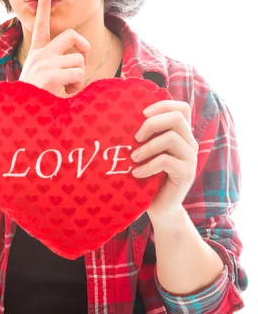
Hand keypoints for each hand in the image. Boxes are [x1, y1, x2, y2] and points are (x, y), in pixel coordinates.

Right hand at [19, 0, 90, 96]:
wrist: (22, 118)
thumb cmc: (37, 102)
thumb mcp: (44, 81)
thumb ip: (58, 69)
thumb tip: (79, 66)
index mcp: (37, 55)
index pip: (41, 27)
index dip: (43, 7)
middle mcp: (39, 55)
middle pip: (71, 34)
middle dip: (84, 46)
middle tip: (82, 63)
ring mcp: (44, 63)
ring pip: (79, 60)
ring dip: (79, 77)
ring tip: (66, 90)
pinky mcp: (50, 74)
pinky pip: (78, 73)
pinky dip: (77, 87)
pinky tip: (63, 95)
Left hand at [130, 100, 198, 225]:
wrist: (161, 207)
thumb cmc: (149, 177)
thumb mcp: (147, 153)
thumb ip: (145, 136)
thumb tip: (122, 118)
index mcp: (182, 134)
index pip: (181, 108)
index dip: (162, 105)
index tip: (141, 114)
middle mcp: (190, 142)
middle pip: (177, 117)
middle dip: (152, 123)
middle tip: (135, 137)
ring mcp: (191, 157)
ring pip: (171, 138)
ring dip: (148, 147)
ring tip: (134, 158)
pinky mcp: (187, 173)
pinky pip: (166, 160)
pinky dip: (148, 166)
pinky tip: (137, 173)